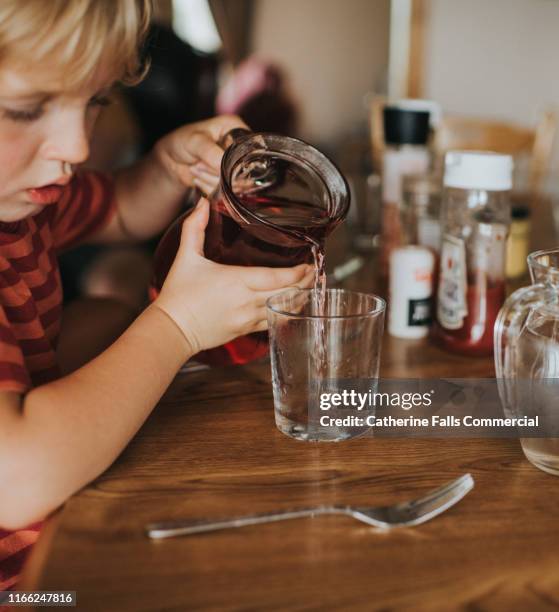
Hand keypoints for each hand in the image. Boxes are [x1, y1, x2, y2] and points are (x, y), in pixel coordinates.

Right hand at [154, 199, 314, 354]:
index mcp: (237, 280)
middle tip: (314, 272)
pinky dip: (286, 312)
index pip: (279, 277)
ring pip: (283, 308)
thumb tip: (201, 202)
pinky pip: (272, 322)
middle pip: (288, 292)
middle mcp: (247, 301)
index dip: (299, 273)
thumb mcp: (187, 256)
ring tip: (309, 287)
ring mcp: (248, 318)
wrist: (173, 328)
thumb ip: (195, 228)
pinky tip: (292, 306)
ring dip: (299, 298)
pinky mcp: (244, 330)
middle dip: (305, 283)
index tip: (310, 264)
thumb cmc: (179, 294)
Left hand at [155, 115, 248, 195]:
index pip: (248, 148)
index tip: (215, 163)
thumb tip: (224, 167)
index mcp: (237, 128)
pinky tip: (200, 177)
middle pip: (242, 169)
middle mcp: (241, 146)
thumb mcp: (195, 142)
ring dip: (210, 179)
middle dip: (217, 171)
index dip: (235, 160)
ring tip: (197, 167)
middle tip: (199, 162)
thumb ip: (210, 152)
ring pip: (234, 183)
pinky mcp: (230, 180)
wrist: (172, 160)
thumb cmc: (183, 142)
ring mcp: (236, 165)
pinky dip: (210, 188)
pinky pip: (227, 192)